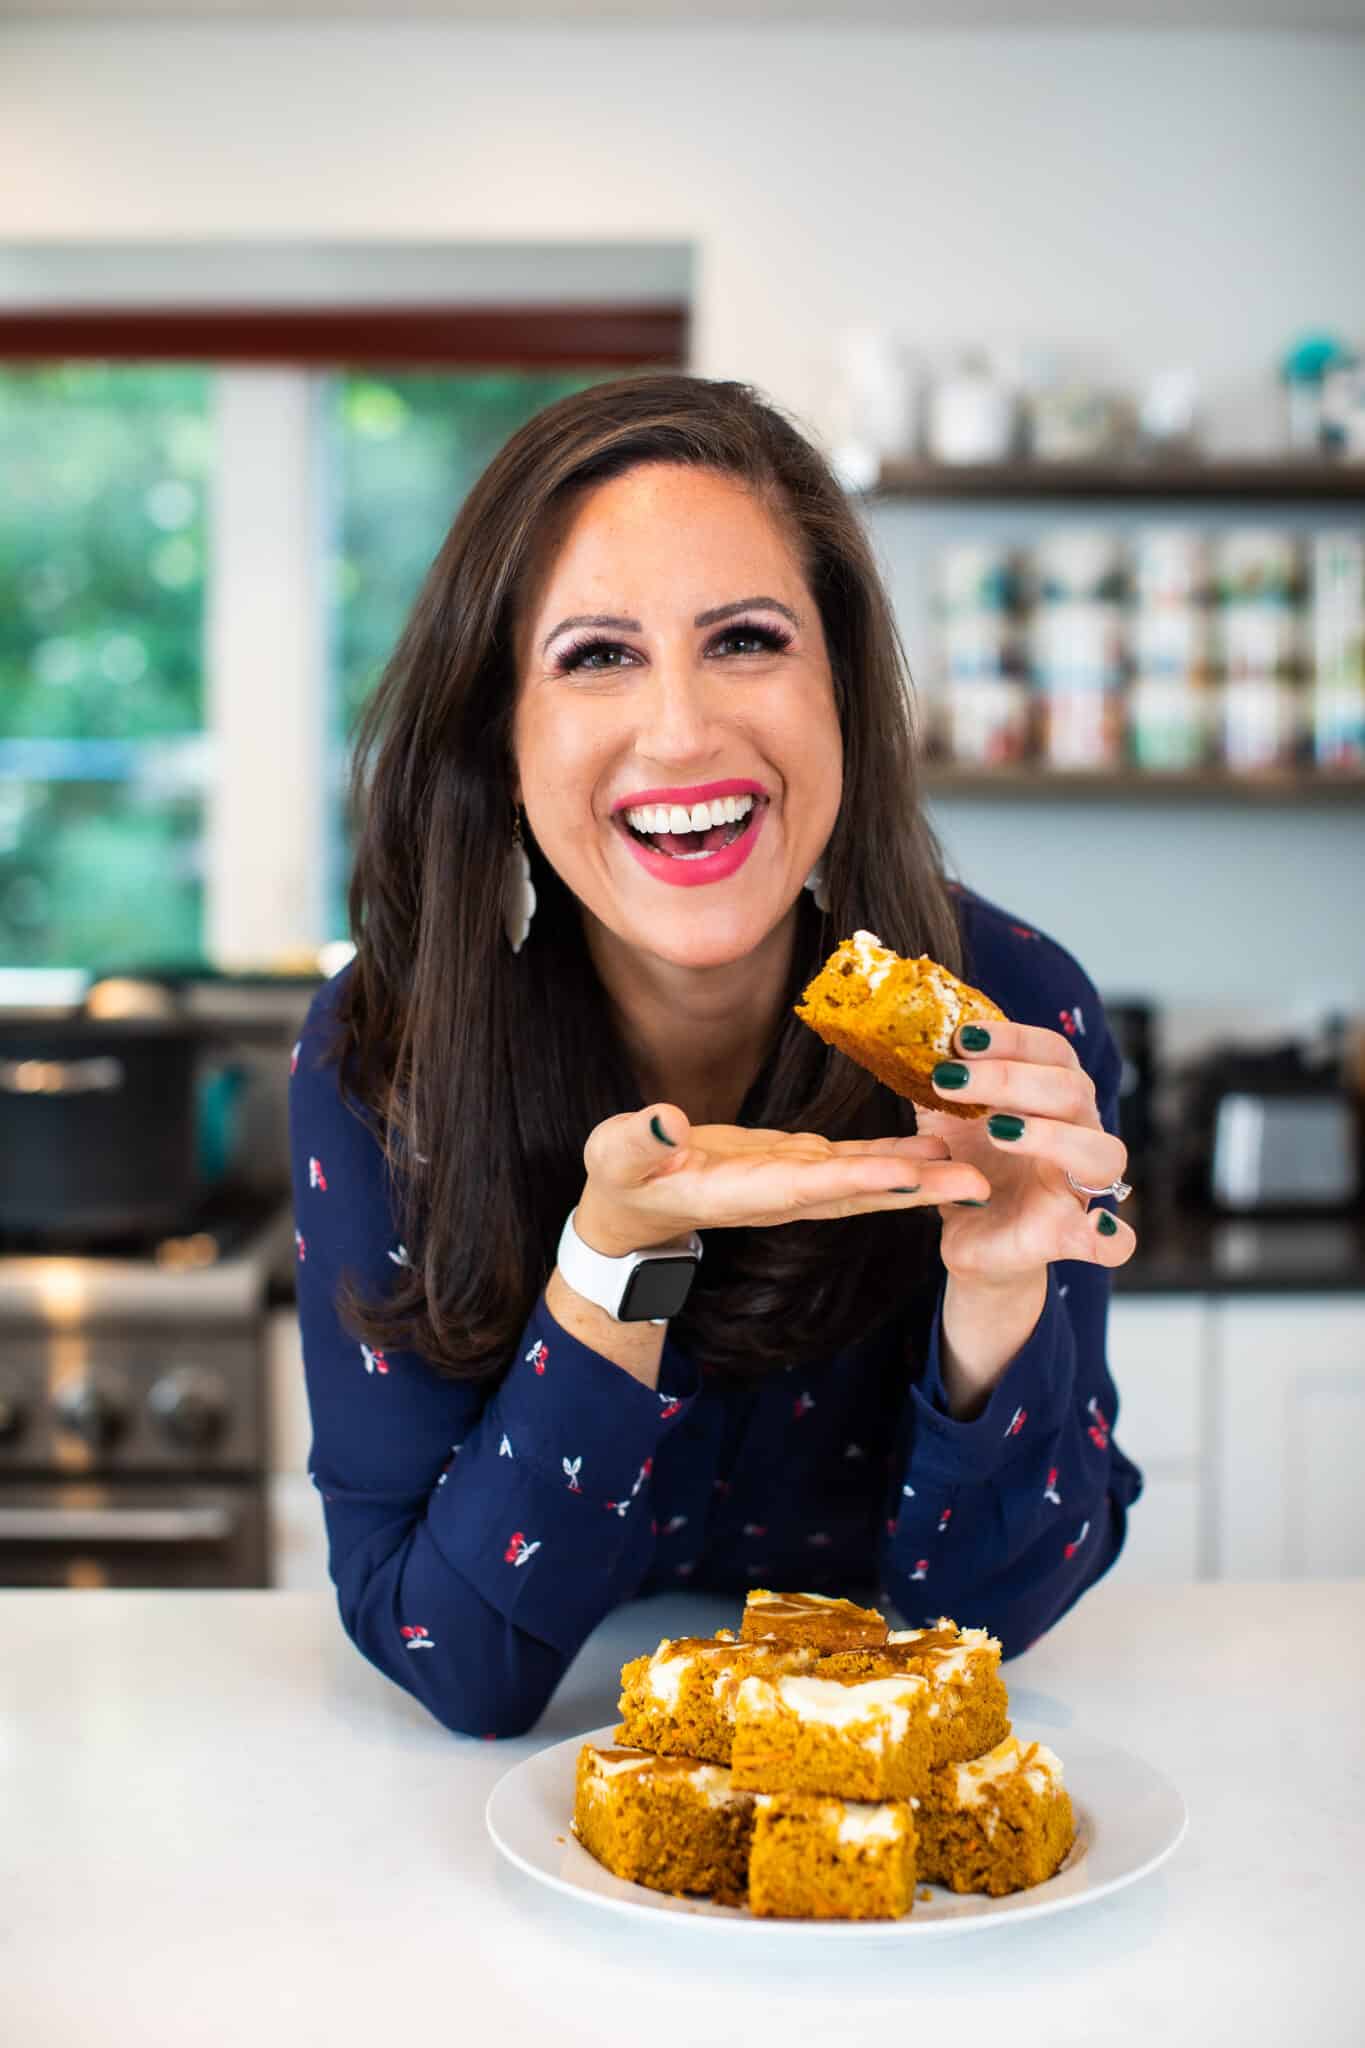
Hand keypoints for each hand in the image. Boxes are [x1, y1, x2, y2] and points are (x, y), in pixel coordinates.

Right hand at [575, 1103, 991, 1257]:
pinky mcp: (797, 1168)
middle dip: (917, 1192)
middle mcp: (779, 1195)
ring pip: (867, 1184)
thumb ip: (637, 1140)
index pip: (805, 1187)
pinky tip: (934, 1145)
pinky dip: (896, 1159)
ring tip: (975, 1168)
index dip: (856, 1183)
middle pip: (858, 1196)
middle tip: (979, 1186)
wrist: (633, 1210)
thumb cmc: (618, 1178)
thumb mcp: (614, 1155)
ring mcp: (793, 1185)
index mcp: (740, 1192)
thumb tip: (661, 1119)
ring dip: (921, 1178)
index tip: (907, 1176)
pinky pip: (856, 1165)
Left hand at [918, 1019, 1137, 1286]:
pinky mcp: (1069, 1234)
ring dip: (1051, 1136)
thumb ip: (940, 1080)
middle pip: (1073, 1091)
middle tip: (950, 1078)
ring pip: (1101, 1152)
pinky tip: (1097, 1227)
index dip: (1013, 1039)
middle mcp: (1078, 1134)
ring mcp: (1079, 1186)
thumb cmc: (970, 1165)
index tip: (962, 1036)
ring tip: (998, 1130)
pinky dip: (1113, 1236)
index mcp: (1053, 1099)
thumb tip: (913, 1034)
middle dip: (1010, 1078)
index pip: (1053, 1053)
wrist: (972, 1235)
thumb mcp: (947, 1118)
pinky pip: (1114, 1243)